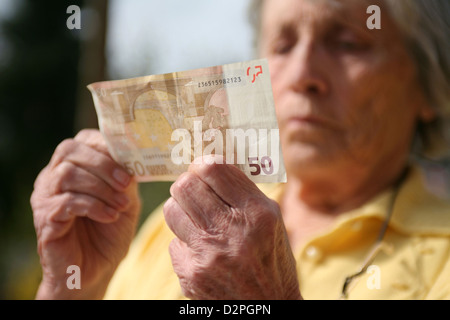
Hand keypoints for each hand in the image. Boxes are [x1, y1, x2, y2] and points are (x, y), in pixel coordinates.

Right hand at [31, 129, 140, 298]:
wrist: (95, 269)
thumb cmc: (110, 232)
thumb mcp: (125, 199)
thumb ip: (127, 177)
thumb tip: (135, 156)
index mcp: (72, 167)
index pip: (82, 141)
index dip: (106, 147)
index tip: (131, 164)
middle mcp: (53, 177)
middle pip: (70, 150)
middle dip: (103, 165)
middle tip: (126, 184)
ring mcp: (45, 196)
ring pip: (68, 174)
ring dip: (102, 188)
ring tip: (121, 205)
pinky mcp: (45, 218)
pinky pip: (67, 201)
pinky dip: (94, 206)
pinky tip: (110, 216)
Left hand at [163, 156, 301, 299]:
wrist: (267, 307)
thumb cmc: (271, 258)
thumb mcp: (271, 220)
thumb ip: (243, 190)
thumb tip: (210, 164)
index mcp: (256, 214)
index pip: (213, 170)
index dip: (202, 163)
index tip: (202, 167)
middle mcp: (231, 233)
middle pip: (185, 186)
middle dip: (188, 183)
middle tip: (195, 190)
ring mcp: (207, 256)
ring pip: (171, 209)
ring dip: (182, 210)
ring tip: (197, 218)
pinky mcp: (190, 275)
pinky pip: (173, 241)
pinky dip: (185, 241)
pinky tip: (201, 249)